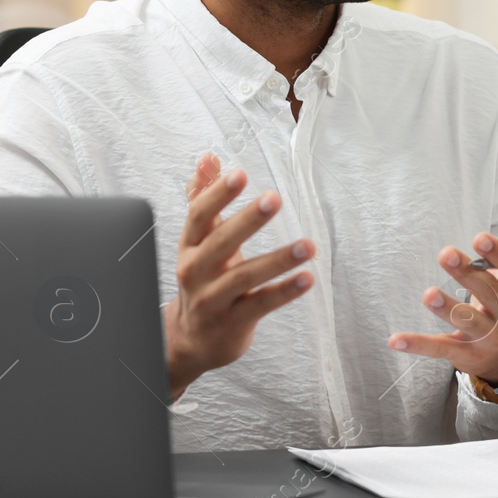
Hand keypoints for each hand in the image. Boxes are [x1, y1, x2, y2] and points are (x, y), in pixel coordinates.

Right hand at [163, 153, 316, 400]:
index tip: (240, 174)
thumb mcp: (198, 240)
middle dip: (247, 221)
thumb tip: (208, 158)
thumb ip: (202, 197)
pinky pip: (261, 304)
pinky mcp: (233, 322)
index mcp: (189, 246)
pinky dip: (285, 291)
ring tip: (308, 245)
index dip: (217, 195)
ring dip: (278, 260)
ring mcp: (213, 299)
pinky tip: (308, 278)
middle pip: (220, 243)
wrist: (191, 339)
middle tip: (273, 199)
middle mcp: (196, 272)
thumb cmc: (202, 278)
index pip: (198, 217)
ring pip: (244, 276)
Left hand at [389, 178, 497, 386]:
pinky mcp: (466, 355)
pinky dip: (419, 345)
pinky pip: (441, 350)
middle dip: (467, 274)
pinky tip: (395, 340)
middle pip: (489, 293)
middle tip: (445, 253)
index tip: (479, 237)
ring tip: (428, 294)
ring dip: (448, 309)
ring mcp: (490, 338)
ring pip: (468, 322)